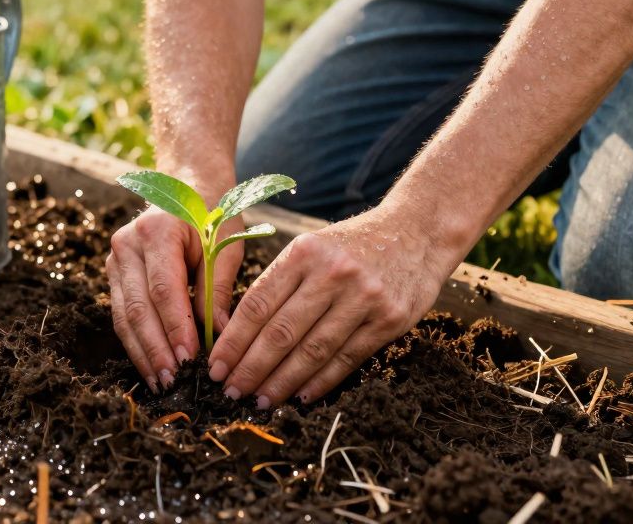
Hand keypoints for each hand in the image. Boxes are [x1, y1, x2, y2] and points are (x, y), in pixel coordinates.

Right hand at [107, 198, 243, 391]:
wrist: (187, 183)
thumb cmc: (212, 212)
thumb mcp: (225, 244)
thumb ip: (218, 290)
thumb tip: (222, 338)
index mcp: (157, 230)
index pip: (163, 288)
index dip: (175, 327)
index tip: (190, 359)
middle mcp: (128, 244)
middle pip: (138, 306)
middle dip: (155, 348)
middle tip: (172, 381)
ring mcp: (115, 258)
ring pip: (125, 315)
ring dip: (142, 352)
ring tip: (160, 383)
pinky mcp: (114, 272)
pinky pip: (123, 313)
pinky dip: (137, 342)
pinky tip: (151, 366)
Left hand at [207, 209, 453, 407]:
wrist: (417, 232)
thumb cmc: (352, 244)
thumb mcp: (312, 247)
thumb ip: (279, 282)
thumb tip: (237, 332)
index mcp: (304, 252)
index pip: (258, 304)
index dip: (233, 341)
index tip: (215, 367)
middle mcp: (332, 273)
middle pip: (281, 332)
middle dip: (251, 368)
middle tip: (230, 392)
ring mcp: (363, 298)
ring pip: (312, 351)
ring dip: (282, 382)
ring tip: (261, 400)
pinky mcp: (389, 320)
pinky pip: (346, 359)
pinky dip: (320, 382)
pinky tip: (300, 397)